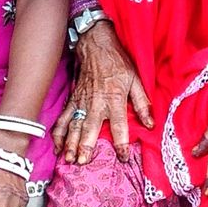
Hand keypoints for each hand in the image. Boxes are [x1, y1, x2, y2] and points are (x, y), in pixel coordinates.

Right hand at [54, 22, 152, 163]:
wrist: (96, 44)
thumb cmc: (117, 62)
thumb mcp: (135, 79)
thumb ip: (142, 103)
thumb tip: (150, 124)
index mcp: (115, 100)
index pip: (120, 127)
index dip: (121, 144)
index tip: (122, 158)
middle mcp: (96, 104)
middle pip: (89, 129)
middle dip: (85, 147)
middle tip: (82, 163)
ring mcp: (81, 102)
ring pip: (74, 126)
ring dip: (70, 143)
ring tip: (68, 159)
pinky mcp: (72, 99)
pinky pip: (63, 118)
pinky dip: (58, 132)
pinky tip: (56, 146)